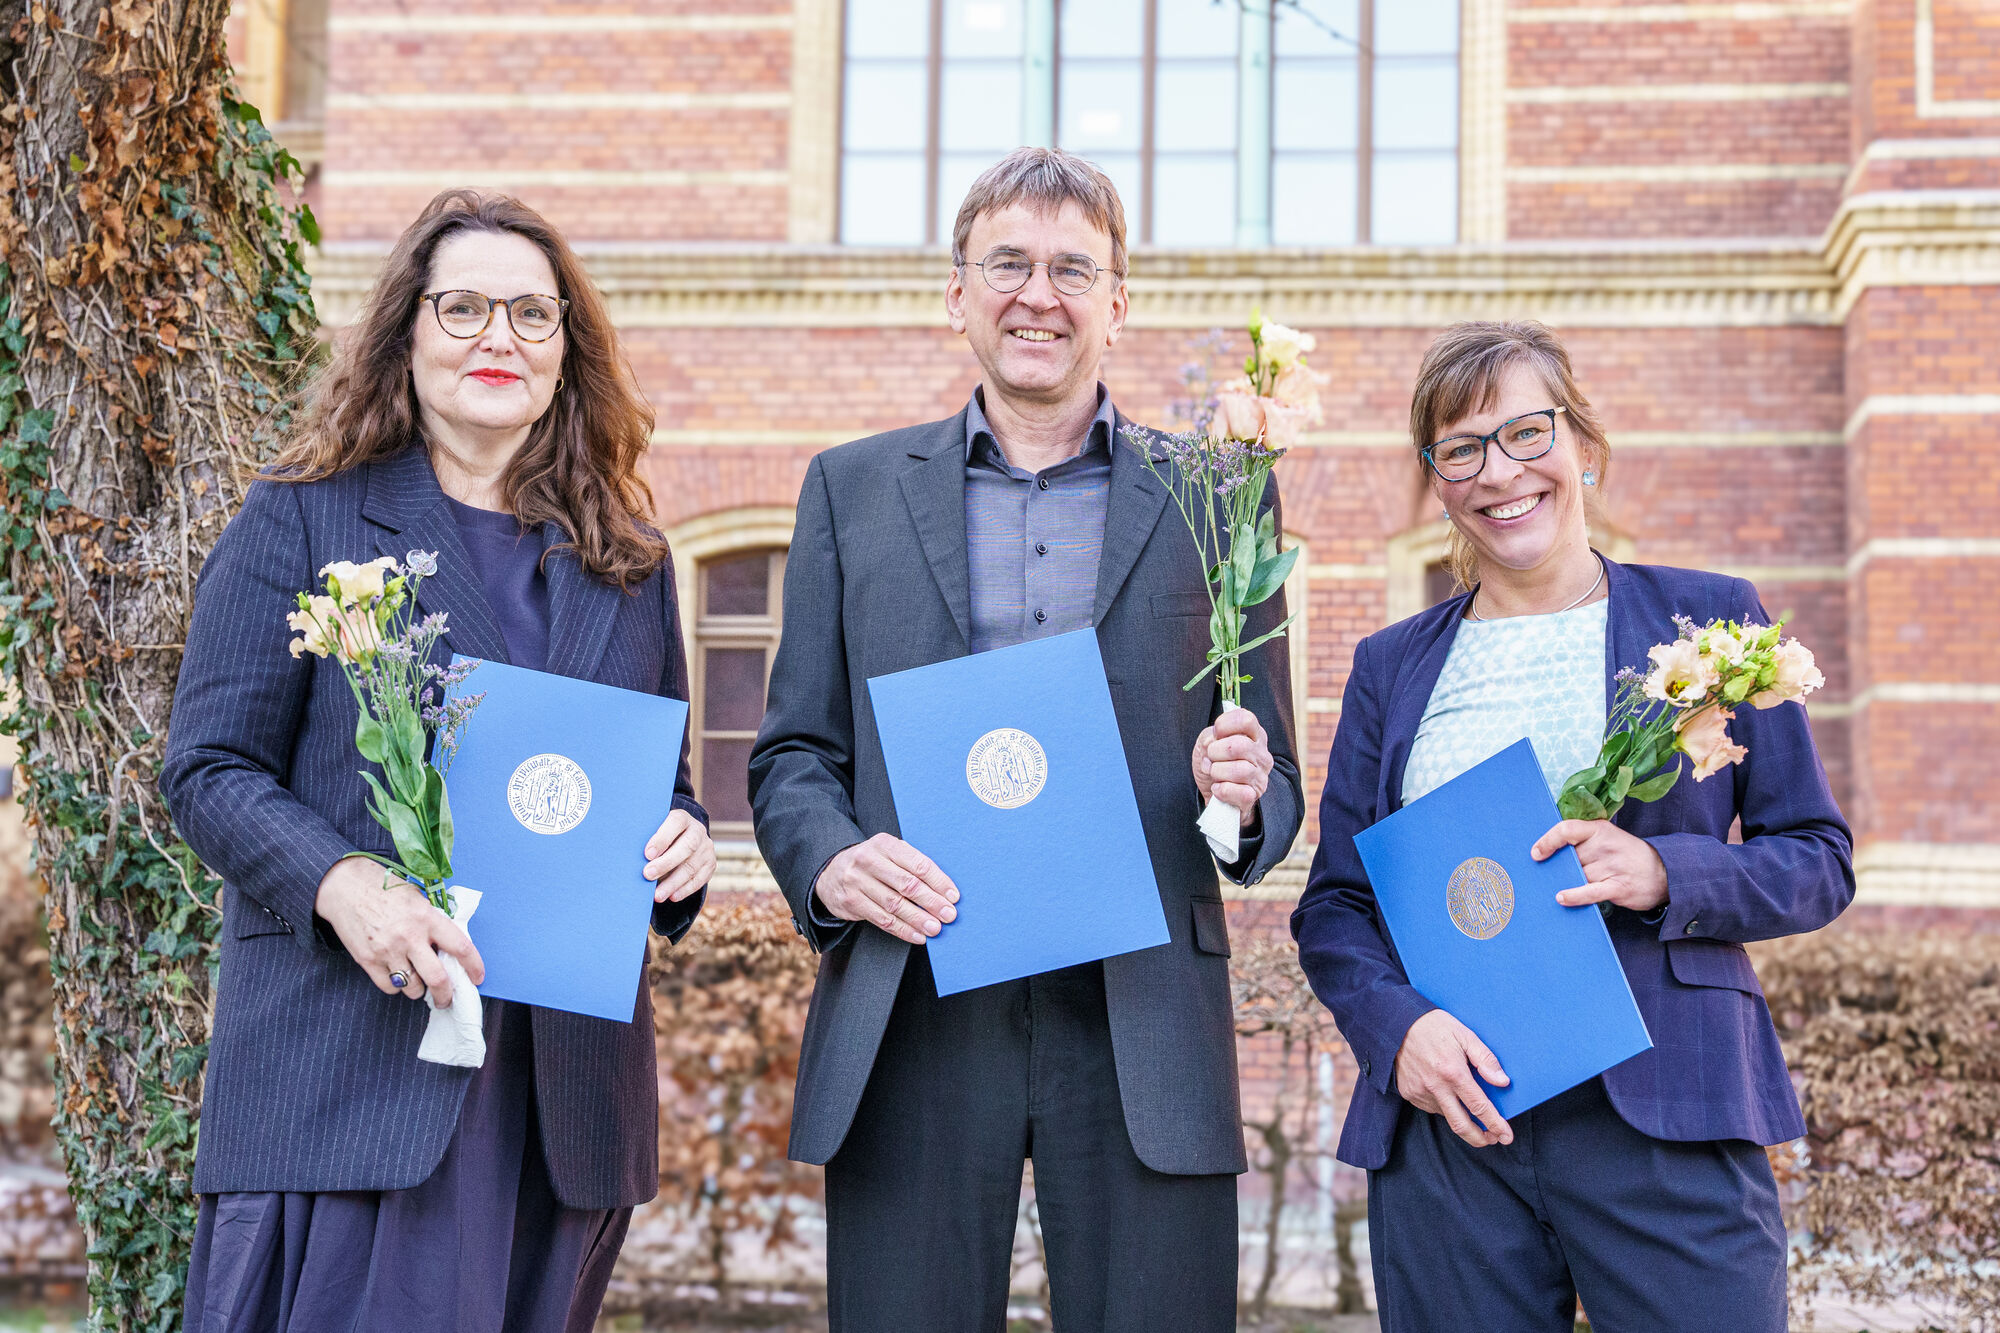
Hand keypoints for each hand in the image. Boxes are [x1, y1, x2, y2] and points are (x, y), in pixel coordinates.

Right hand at [313, 855, 484, 1006]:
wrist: (345, 886)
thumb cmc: (384, 890)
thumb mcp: (417, 899)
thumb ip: (433, 923)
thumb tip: (449, 949)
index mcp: (427, 917)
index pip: (461, 947)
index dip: (474, 966)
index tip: (477, 977)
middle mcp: (410, 936)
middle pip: (437, 978)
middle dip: (446, 995)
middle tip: (447, 999)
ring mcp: (388, 950)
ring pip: (413, 988)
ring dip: (419, 990)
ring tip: (418, 982)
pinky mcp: (368, 960)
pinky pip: (389, 987)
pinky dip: (396, 987)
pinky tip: (397, 976)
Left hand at [644, 809, 715, 903]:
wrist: (684, 838)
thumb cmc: (660, 837)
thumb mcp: (655, 830)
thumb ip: (647, 839)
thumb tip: (630, 857)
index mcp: (682, 818)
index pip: (676, 823)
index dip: (662, 838)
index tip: (647, 854)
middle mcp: (698, 831)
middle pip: (687, 846)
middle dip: (666, 863)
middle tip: (647, 875)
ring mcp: (706, 849)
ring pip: (691, 867)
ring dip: (673, 883)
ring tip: (657, 895)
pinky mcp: (710, 865)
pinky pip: (700, 880)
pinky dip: (685, 890)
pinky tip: (672, 896)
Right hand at [814, 833, 958, 945]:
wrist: (830, 872)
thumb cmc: (871, 863)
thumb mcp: (888, 853)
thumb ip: (911, 864)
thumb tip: (944, 889)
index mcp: (884, 844)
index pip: (918, 864)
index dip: (939, 881)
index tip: (953, 896)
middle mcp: (868, 860)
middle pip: (907, 884)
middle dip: (931, 902)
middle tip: (949, 915)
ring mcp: (857, 881)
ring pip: (895, 905)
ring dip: (918, 919)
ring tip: (935, 928)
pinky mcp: (851, 902)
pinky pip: (882, 919)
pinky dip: (902, 930)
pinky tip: (917, 935)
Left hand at [1192, 707, 1272, 828]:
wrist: (1212, 792)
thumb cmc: (1215, 762)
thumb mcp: (1206, 743)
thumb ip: (1209, 736)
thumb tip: (1212, 742)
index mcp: (1254, 735)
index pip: (1246, 719)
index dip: (1224, 725)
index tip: (1216, 735)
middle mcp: (1262, 754)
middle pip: (1239, 745)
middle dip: (1215, 752)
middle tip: (1211, 758)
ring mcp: (1260, 777)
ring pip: (1239, 770)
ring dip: (1217, 772)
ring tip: (1214, 774)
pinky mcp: (1253, 797)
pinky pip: (1240, 793)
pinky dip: (1222, 790)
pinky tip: (1218, 788)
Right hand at [1393, 1009, 1513, 1147]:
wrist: (1395, 1023)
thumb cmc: (1433, 1026)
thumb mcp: (1465, 1035)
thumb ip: (1485, 1059)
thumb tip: (1503, 1082)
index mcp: (1453, 1072)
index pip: (1479, 1107)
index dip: (1495, 1124)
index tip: (1506, 1136)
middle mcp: (1435, 1087)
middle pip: (1461, 1125)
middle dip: (1480, 1138)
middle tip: (1493, 1139)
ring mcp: (1420, 1092)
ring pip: (1446, 1115)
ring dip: (1461, 1117)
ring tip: (1467, 1104)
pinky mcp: (1409, 1093)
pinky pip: (1432, 1107)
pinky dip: (1443, 1105)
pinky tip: (1446, 1092)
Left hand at [1534, 819, 1669, 912]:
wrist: (1665, 872)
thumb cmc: (1626, 856)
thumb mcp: (1607, 839)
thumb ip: (1582, 843)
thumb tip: (1549, 856)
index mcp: (1599, 830)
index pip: (1567, 829)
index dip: (1548, 841)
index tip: (1535, 854)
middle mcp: (1605, 846)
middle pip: (1569, 858)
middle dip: (1560, 868)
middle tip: (1551, 875)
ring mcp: (1612, 867)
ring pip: (1577, 875)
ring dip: (1568, 882)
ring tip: (1561, 886)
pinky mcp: (1618, 887)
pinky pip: (1590, 892)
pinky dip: (1574, 895)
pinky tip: (1561, 898)